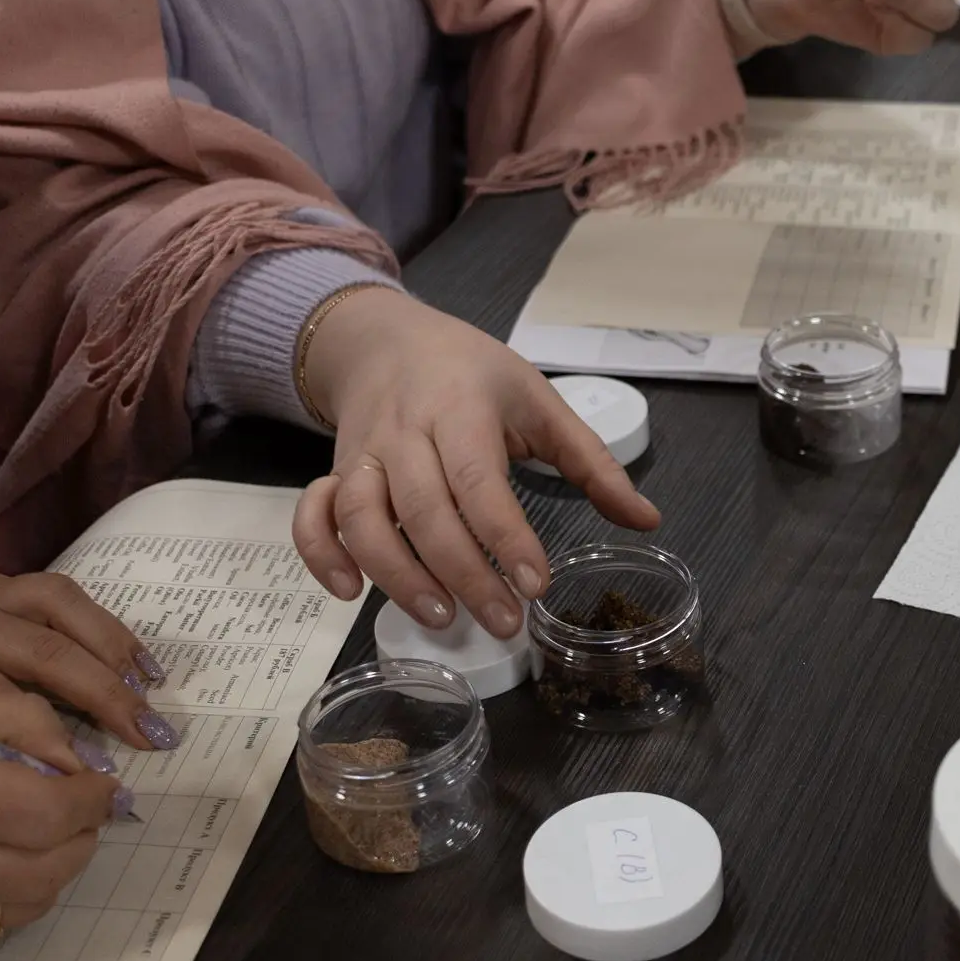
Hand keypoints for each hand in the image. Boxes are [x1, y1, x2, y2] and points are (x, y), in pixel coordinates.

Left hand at [0, 528, 172, 750]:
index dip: (36, 741)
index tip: (74, 783)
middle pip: (35, 660)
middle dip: (96, 704)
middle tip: (137, 748)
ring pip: (57, 624)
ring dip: (113, 666)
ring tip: (149, 708)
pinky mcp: (0, 580)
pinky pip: (63, 597)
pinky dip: (107, 629)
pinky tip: (139, 663)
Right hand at [0, 691, 122, 954]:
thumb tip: (74, 755)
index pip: (44, 808)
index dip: (91, 799)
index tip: (102, 783)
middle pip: (44, 868)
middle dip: (85, 838)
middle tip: (90, 811)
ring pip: (17, 908)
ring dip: (55, 872)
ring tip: (54, 836)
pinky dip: (4, 899)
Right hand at [293, 289, 659, 638]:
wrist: (386, 338)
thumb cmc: (472, 374)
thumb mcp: (539, 400)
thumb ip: (593, 463)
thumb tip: (648, 520)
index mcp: (461, 409)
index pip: (479, 480)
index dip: (506, 536)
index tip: (537, 584)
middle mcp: (405, 433)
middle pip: (424, 510)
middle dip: (463, 573)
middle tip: (503, 622)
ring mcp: (362, 455)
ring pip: (362, 518)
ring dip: (395, 575)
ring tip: (439, 619)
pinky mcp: (334, 472)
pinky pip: (312, 516)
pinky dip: (321, 554)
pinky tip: (350, 593)